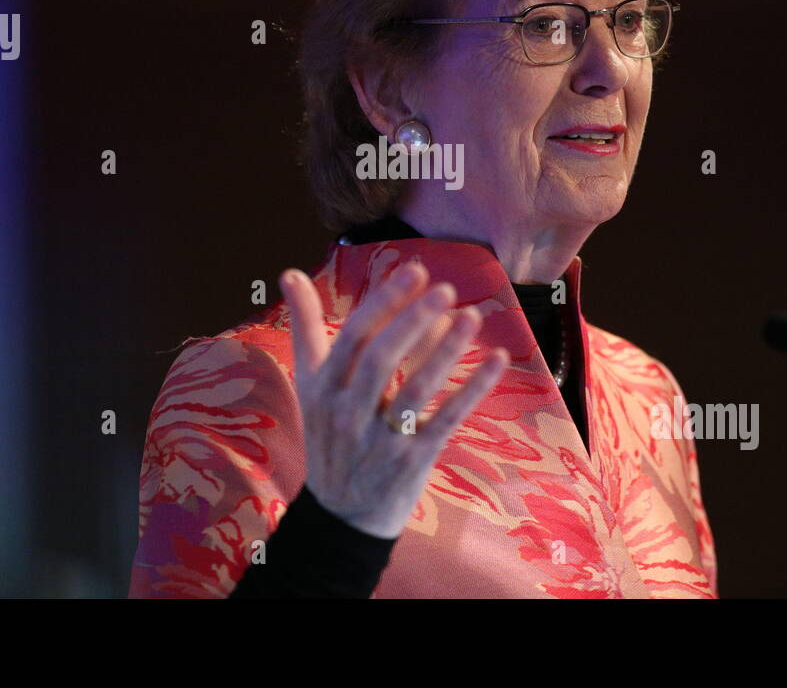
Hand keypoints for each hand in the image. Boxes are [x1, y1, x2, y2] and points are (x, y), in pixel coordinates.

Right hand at [278, 261, 507, 538]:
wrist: (340, 516)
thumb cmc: (329, 434)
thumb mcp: (310, 384)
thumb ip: (305, 327)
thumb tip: (289, 272)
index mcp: (323, 388)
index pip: (353, 337)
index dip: (384, 302)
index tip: (415, 271)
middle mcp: (347, 413)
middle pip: (381, 360)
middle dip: (413, 320)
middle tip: (445, 288)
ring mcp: (381, 440)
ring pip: (416, 390)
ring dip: (446, 351)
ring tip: (471, 316)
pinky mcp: (412, 462)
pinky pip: (446, 420)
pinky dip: (472, 390)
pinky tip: (496, 360)